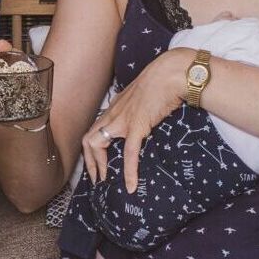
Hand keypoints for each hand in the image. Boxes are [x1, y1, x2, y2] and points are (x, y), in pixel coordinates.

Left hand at [82, 48, 189, 193]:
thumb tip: (143, 119)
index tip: (99, 165)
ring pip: (97, 144)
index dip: (91, 151)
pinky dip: (129, 171)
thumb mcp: (143, 97)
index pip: (93, 130)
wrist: (171, 72)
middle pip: (88, 139)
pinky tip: (131, 185)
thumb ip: (137, 109)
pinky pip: (128, 153)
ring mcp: (122, 119)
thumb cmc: (162, 81)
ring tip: (105, 182)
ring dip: (98, 166)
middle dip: (89, 162)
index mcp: (115, 108)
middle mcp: (113, 113)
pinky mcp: (137, 125)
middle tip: (98, 179)